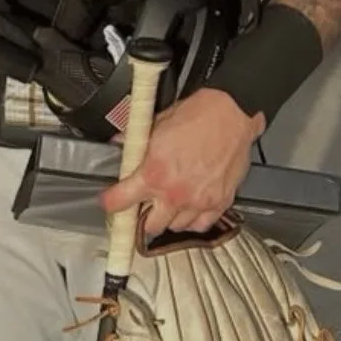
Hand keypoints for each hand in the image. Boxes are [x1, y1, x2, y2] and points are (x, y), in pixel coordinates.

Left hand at [99, 88, 263, 240]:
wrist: (231, 112)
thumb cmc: (198, 115)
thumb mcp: (156, 124)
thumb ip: (136, 140)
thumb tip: (121, 143)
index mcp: (154, 173)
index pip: (121, 201)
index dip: (111, 203)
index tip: (109, 203)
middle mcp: (175, 193)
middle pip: (149, 226)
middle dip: (142, 217)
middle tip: (142, 205)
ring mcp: (198, 201)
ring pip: (175, 227)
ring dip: (168, 217)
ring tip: (167, 203)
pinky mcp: (219, 202)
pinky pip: (201, 225)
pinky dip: (193, 220)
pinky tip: (189, 209)